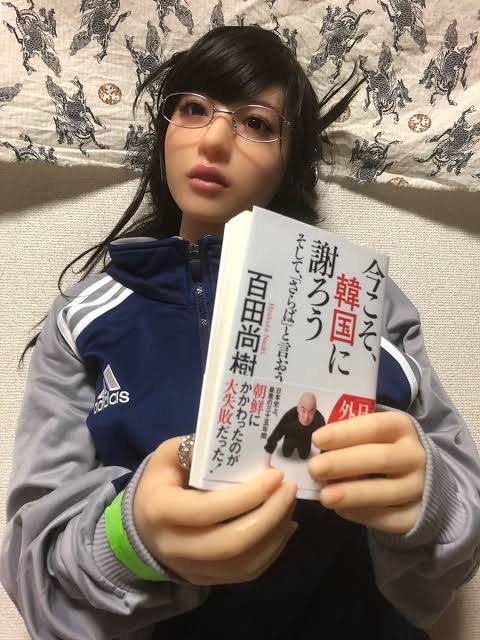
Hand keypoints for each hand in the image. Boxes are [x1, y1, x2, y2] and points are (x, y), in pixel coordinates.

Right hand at [133, 437, 297, 585]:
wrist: (142, 527)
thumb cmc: (159, 484)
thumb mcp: (167, 456)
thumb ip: (193, 448)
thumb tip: (230, 446)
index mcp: (162, 511)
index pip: (208, 510)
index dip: (246, 496)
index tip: (275, 476)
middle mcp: (175, 547)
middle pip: (231, 543)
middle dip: (269, 516)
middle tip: (289, 490)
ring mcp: (192, 569)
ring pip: (244, 563)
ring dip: (275, 533)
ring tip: (290, 503)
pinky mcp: (208, 579)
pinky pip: (247, 572)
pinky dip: (273, 549)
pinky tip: (284, 524)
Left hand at [308, 411, 425, 533]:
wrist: (419, 478)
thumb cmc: (381, 448)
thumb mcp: (371, 435)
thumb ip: (349, 438)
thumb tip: (316, 448)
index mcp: (401, 427)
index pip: (375, 426)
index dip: (345, 433)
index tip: (317, 439)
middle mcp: (415, 455)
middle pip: (381, 458)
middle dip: (343, 463)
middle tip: (314, 469)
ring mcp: (420, 487)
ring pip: (387, 491)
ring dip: (353, 493)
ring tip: (324, 496)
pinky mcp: (419, 515)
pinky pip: (391, 518)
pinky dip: (364, 514)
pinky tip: (341, 510)